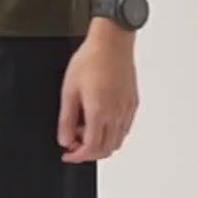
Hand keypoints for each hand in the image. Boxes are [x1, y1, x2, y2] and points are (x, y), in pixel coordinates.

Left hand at [56, 24, 138, 162]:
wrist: (112, 42)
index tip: (68, 154)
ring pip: (117, 141)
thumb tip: (64, 140)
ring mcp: (127, 110)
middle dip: (89, 153)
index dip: (78, 156)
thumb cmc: (90, 59)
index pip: (91, 149)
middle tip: (74, 143)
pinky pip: (125, 128)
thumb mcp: (69, 89)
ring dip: (101, 144)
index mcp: (100, 113)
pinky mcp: (133, 102)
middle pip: (106, 149)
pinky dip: (113, 133)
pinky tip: (101, 120)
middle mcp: (117, 115)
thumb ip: (66, 118)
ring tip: (85, 130)